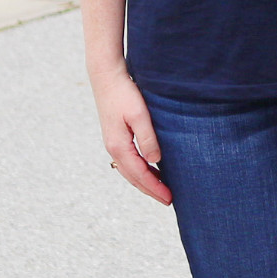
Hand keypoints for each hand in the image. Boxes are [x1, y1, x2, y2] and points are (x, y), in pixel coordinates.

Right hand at [91, 64, 172, 204]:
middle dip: (150, 190)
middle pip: (133, 177)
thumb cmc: (125, 93)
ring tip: (160, 190)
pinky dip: (139, 171)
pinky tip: (150, 170)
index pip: (140, 175)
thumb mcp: (139, 115)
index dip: (155, 188)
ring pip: (129, 171)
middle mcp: (113, 148)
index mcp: (119, 146)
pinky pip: (128, 162)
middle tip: (168, 200)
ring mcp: (112, 143)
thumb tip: (155, 161)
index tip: (169, 198)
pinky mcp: (115, 137)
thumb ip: (148, 138)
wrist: (107, 77)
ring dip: (144, 182)